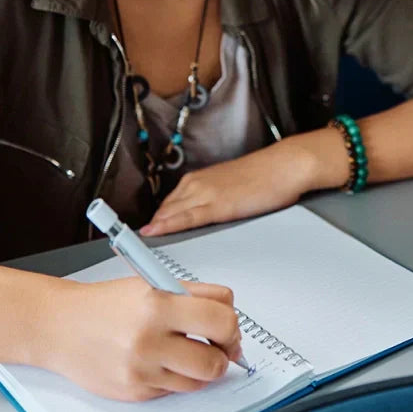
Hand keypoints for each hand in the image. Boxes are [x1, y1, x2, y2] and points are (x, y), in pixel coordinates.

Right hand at [51, 278, 242, 401]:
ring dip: (201, 368)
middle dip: (223, 354)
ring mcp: (142, 370)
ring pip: (200, 380)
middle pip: (216, 360)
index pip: (220, 319)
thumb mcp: (149, 284)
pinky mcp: (136, 392)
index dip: (231, 325)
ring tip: (188, 353)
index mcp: (157, 303)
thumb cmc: (105, 304)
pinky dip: (175, 378)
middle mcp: (150, 339)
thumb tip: (229, 319)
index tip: (227, 326)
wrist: (60, 326)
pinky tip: (160, 362)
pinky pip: (175, 390)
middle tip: (218, 346)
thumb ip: (192, 295)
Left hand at [140, 142, 319, 237]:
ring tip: (132, 245)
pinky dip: (168, 226)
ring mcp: (204, 193)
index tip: (137, 235)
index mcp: (198, 181)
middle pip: (164, 210)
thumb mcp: (230, 189)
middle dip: (149, 227)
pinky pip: (185, 217)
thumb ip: (212, 202)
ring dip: (153, 228)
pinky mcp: (216, 204)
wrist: (284, 166)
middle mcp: (196, 185)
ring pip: (169, 212)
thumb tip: (200, 219)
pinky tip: (155, 233)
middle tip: (128, 245)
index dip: (153, 222)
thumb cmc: (264, 178)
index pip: (167, 205)